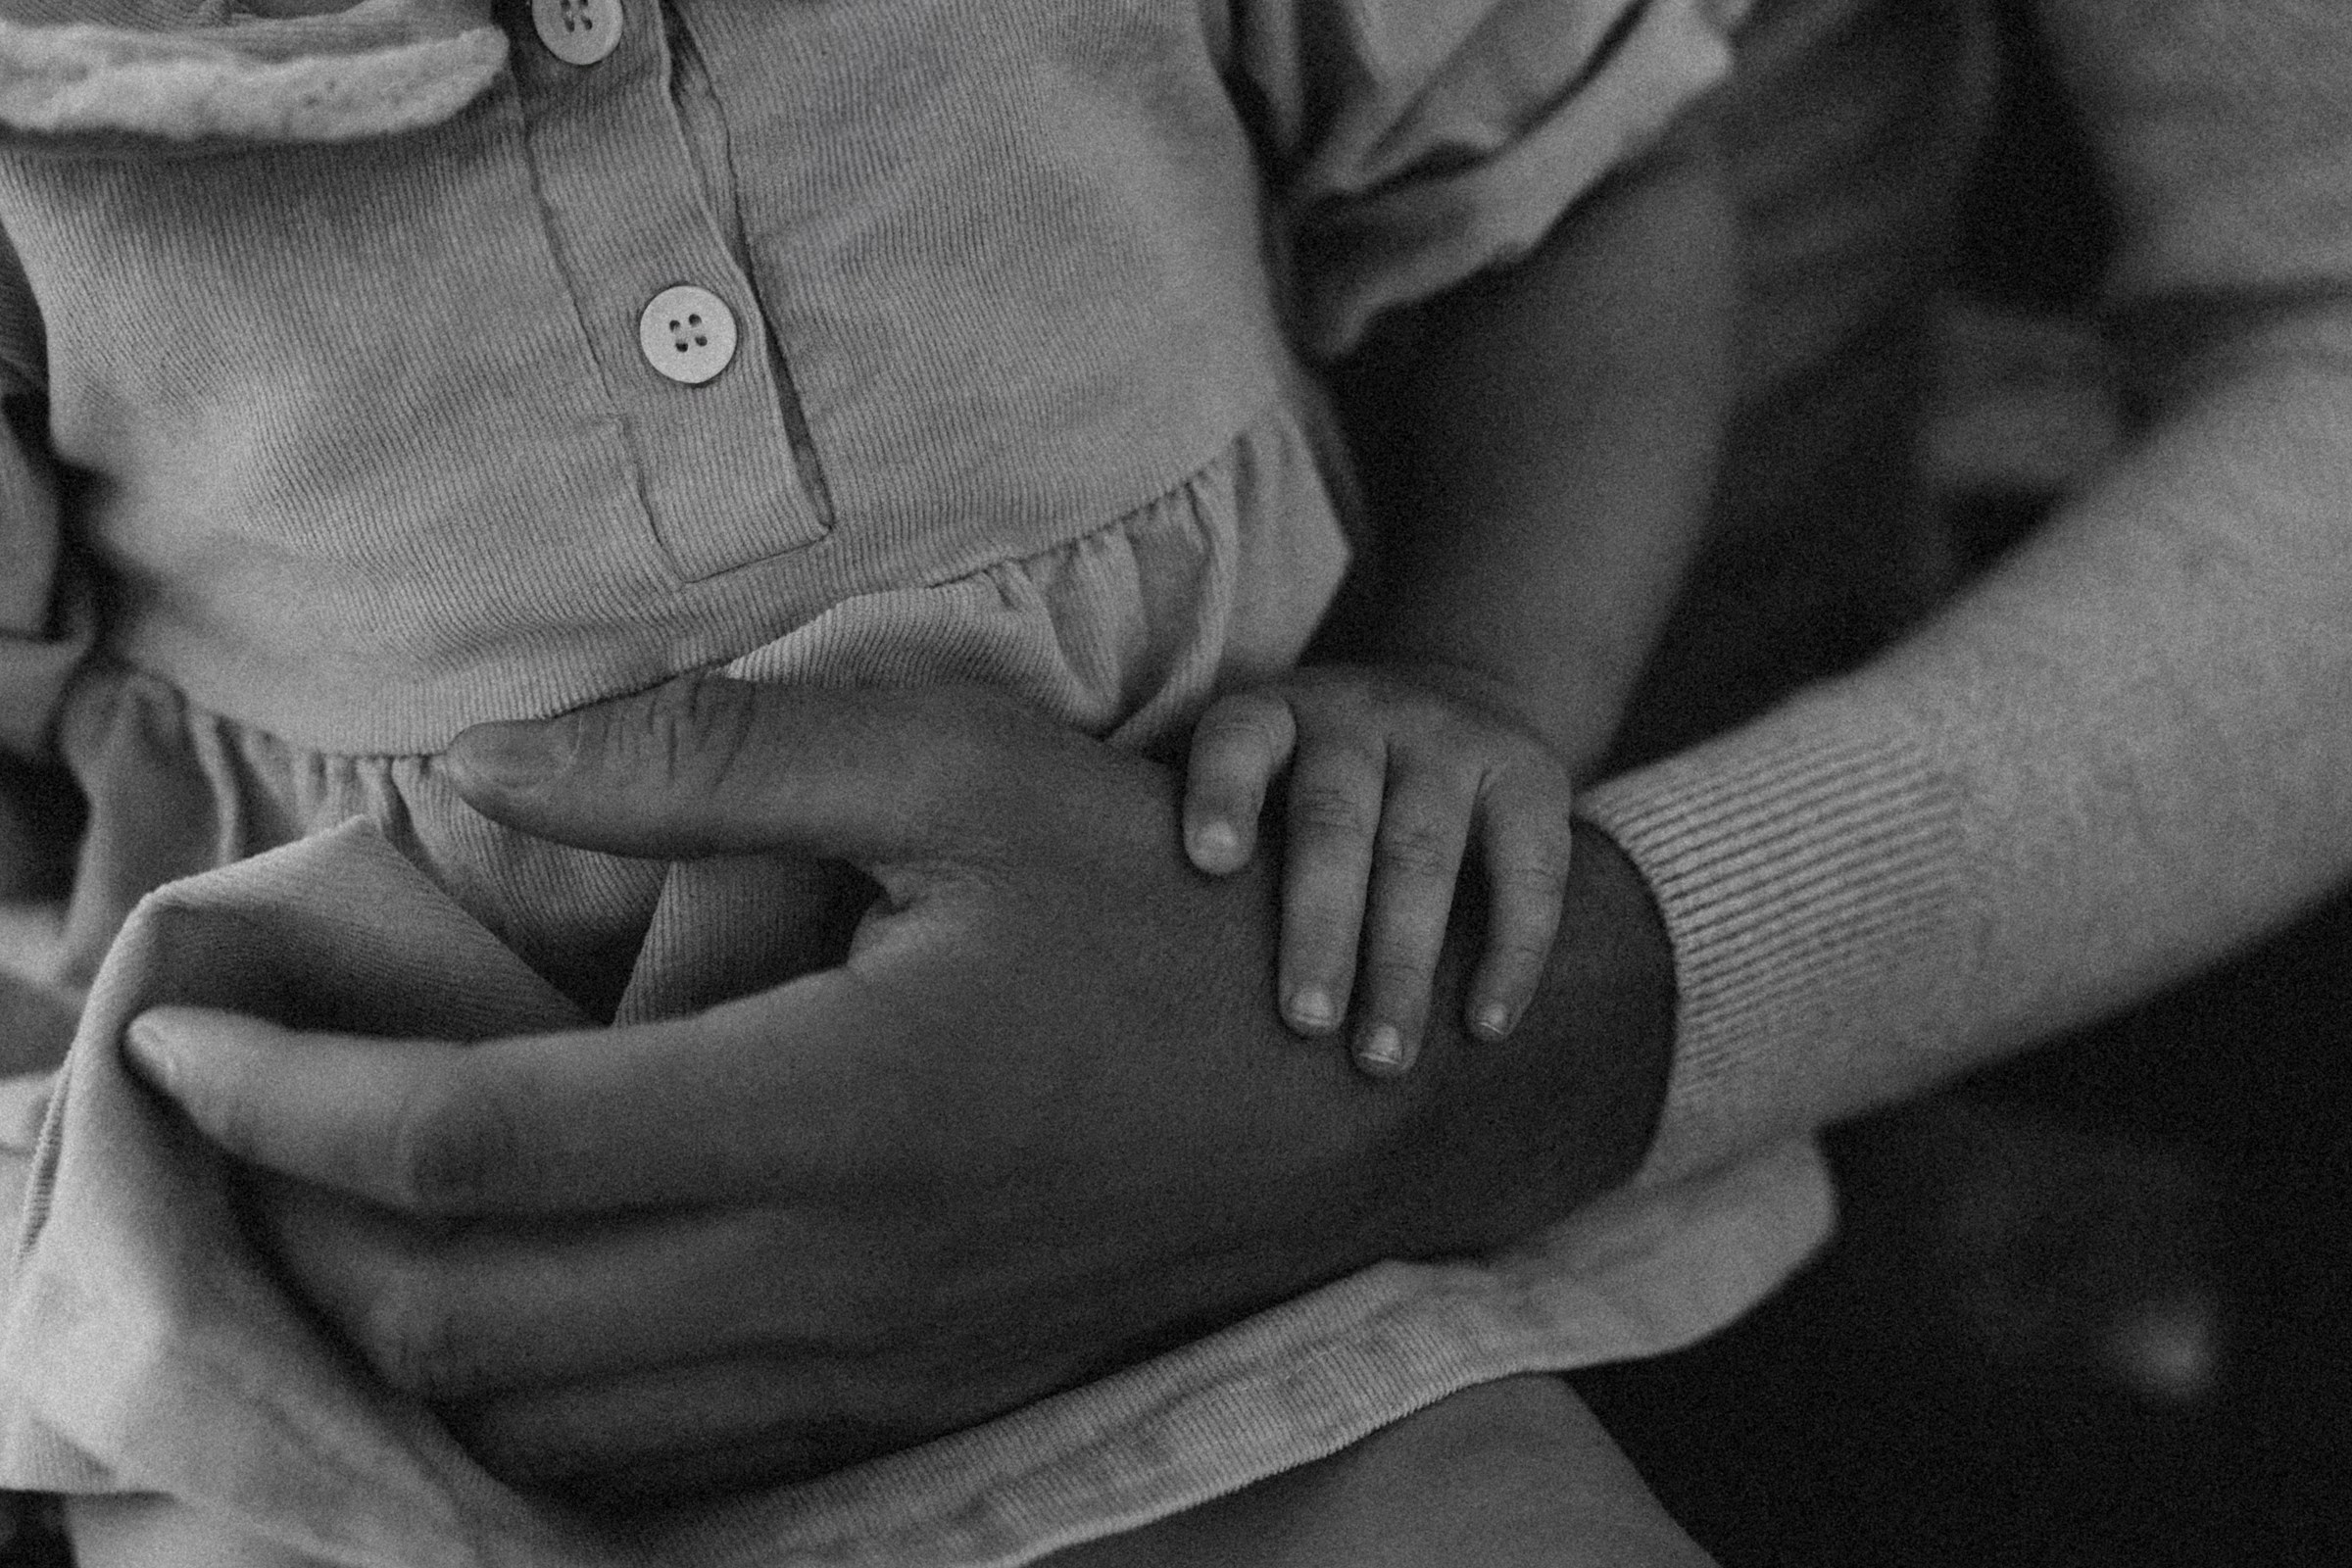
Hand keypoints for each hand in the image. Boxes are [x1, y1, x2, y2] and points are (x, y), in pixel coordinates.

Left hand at [127, 677, 1673, 1502]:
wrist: (1351, 1106)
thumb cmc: (1167, 909)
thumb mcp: (965, 772)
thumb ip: (715, 759)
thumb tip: (490, 765)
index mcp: (833, 1104)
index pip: (476, 1143)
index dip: (289, 1099)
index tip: (184, 1040)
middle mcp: (827, 1274)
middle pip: (462, 1319)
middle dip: (296, 1235)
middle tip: (242, 1122)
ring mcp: (861, 1369)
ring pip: (538, 1418)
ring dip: (398, 1326)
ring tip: (345, 1207)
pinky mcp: (894, 1410)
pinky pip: (650, 1457)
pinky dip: (528, 1393)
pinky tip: (512, 1293)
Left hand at [1183, 663, 1576, 1075]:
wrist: (1462, 695)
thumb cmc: (1319, 779)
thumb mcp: (1265, 769)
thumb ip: (1207, 832)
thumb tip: (1132, 954)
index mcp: (1277, 715)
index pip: (1239, 740)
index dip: (1222, 794)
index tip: (1208, 862)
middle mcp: (1361, 715)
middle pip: (1334, 818)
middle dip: (1319, 926)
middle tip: (1306, 1023)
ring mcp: (1450, 738)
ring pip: (1423, 851)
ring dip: (1404, 962)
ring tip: (1383, 1056)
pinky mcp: (1531, 773)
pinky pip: (1529, 868)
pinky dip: (1511, 952)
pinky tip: (1484, 1024)